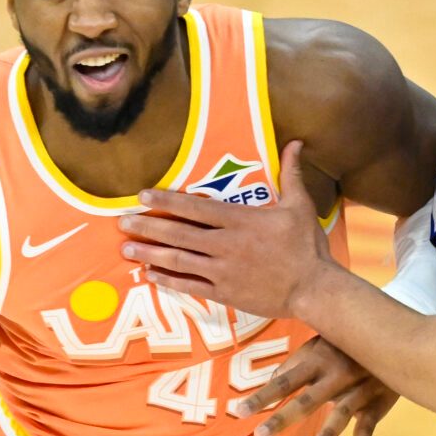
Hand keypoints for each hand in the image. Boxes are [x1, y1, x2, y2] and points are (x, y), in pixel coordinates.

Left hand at [121, 139, 333, 316]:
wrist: (313, 289)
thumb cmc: (307, 247)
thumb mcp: (300, 206)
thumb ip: (290, 174)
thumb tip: (296, 143)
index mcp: (240, 220)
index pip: (194, 207)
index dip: (166, 200)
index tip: (142, 195)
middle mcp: (225, 245)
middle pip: (178, 233)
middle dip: (147, 227)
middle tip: (121, 222)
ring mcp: (222, 271)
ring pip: (178, 260)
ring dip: (150, 253)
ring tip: (127, 248)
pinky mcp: (224, 293)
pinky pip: (190, 285)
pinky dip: (168, 280)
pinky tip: (151, 274)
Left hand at [232, 336, 397, 435]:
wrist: (394, 335)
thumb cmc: (346, 343)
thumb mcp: (319, 346)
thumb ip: (296, 365)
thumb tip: (270, 382)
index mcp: (317, 360)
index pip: (284, 380)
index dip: (262, 396)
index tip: (238, 412)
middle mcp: (336, 375)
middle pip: (306, 399)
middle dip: (283, 418)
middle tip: (260, 435)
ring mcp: (358, 390)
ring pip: (342, 413)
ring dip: (330, 431)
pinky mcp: (376, 404)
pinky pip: (368, 428)